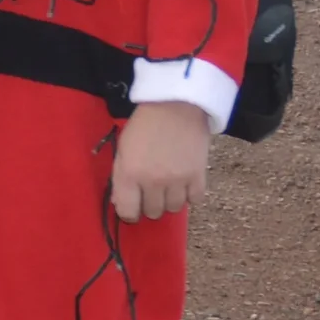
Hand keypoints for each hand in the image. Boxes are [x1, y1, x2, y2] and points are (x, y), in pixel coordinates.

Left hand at [111, 98, 208, 221]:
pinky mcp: (199, 176)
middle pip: (153, 212)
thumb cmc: (143, 126)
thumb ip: (120, 178)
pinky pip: (195, 200)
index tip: (132, 206)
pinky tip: (184, 183)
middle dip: (149, 204)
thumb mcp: (122, 150)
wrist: (175, 106)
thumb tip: (121, 204)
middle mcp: (153, 182)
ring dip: (169, 201)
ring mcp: (178, 181)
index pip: (128, 212)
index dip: (129, 213)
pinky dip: (189, 195)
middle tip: (150, 191)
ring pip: (174, 209)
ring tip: (167, 186)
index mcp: (129, 174)